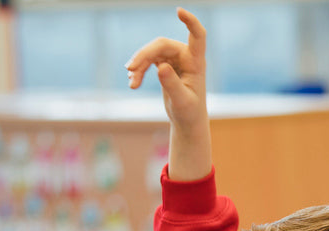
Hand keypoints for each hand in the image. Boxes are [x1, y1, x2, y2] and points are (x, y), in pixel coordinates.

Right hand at [125, 8, 207, 130]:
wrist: (187, 121)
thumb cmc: (189, 112)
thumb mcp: (181, 102)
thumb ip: (172, 84)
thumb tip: (161, 67)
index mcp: (196, 62)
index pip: (197, 36)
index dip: (190, 22)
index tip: (178, 11)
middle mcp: (186, 56)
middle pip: (161, 45)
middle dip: (144, 56)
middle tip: (130, 70)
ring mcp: (174, 59)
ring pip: (151, 53)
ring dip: (139, 66)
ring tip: (132, 84)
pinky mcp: (165, 64)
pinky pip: (147, 60)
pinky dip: (139, 70)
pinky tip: (133, 83)